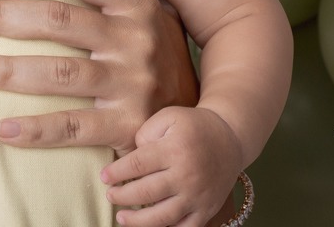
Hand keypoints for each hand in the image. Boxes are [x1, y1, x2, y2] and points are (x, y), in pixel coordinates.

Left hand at [0, 0, 197, 152]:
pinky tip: (2, 128)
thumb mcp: (146, 16)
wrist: (203, 122)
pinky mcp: (128, 126)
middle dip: (4, 16)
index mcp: (136, 4)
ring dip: (7, 70)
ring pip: (59, 72)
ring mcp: (133, 84)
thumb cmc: (156, 59)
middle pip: (58, 19)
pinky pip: (73, 127)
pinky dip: (35, 130)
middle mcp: (136, 39)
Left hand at [101, 106, 242, 226]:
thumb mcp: (169, 117)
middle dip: (123, 196)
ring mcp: (198, 196)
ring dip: (139, 221)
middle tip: (110, 195)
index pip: (138, 165)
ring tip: (121, 217)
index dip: (117, 172)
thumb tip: (131, 156)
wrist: (230, 140)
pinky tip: (150, 226)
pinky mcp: (207, 209)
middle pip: (147, 192)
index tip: (103, 177)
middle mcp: (187, 175)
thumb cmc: (193, 126)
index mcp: (174, 150)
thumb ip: (146, 132)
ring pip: (164, 216)